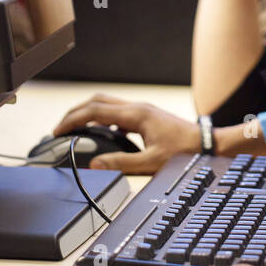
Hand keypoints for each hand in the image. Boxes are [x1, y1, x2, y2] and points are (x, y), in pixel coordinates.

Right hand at [53, 94, 198, 173]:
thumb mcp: (151, 163)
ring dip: (89, 113)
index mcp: (135, 115)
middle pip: (98, 101)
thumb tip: (94, 165)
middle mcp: (137, 108)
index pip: (94, 110)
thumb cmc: (184, 153)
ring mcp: (143, 110)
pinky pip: (118, 112)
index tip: (57, 130)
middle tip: (61, 128)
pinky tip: (102, 134)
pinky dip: (103, 119)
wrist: (208, 145)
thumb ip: (121, 164)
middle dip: (76, 112)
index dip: (72, 119)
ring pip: (108, 104)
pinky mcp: (147, 117)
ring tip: (75, 129)